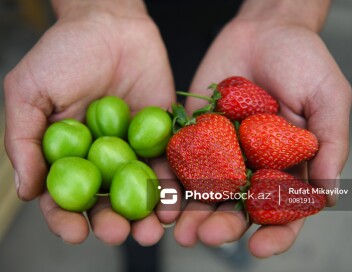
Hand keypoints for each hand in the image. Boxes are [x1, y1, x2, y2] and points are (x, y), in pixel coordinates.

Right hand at [4, 0, 177, 244]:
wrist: (111, 24)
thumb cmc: (65, 53)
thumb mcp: (29, 92)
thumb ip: (24, 140)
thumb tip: (27, 190)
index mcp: (67, 154)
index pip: (63, 196)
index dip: (66, 218)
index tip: (75, 232)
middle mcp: (100, 158)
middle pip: (105, 201)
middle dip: (113, 222)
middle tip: (121, 234)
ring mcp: (132, 149)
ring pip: (139, 191)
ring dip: (146, 214)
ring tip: (153, 229)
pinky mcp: (160, 136)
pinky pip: (167, 165)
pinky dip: (171, 186)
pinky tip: (175, 203)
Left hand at [174, 1, 351, 256]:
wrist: (263, 31)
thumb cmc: (302, 60)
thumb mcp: (328, 97)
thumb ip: (330, 143)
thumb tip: (327, 191)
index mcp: (287, 164)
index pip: (284, 210)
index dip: (275, 234)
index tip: (260, 247)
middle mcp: (253, 164)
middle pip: (238, 207)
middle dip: (224, 225)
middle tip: (207, 236)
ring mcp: (223, 150)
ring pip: (207, 191)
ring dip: (193, 212)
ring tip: (179, 229)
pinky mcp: (197, 133)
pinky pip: (184, 159)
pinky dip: (174, 179)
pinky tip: (164, 195)